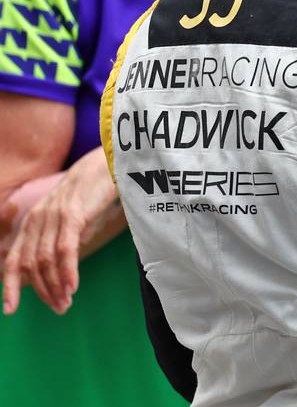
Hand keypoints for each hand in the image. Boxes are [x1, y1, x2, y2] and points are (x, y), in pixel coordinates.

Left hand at [2, 149, 123, 314]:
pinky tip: (72, 287)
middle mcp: (37, 220)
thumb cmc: (96, 193)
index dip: (10, 285)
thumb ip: (65, 241)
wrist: (112, 163)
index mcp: (33, 222)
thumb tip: (62, 269)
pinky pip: (64, 249)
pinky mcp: (71, 215)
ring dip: (55, 286)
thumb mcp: (76, 220)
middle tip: (59, 308)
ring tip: (66, 303)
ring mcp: (52, 216)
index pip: (15, 259)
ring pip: (45, 261)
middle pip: (30, 265)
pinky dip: (67, 271)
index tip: (10, 309)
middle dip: (42, 292)